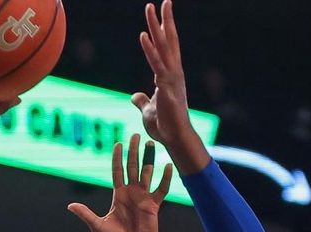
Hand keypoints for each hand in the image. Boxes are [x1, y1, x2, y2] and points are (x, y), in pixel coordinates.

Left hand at [68, 134, 172, 231]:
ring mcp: (143, 198)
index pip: (117, 172)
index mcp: (118, 196)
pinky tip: (167, 165)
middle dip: (133, 152)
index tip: (118, 143)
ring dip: (149, 159)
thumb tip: (70, 206)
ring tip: (150, 144)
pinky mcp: (153, 205)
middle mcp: (131, 193)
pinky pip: (161, 189)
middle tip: (135, 135)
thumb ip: (86, 214)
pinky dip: (164, 178)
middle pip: (132, 167)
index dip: (117, 158)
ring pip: (147, 174)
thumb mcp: (98, 227)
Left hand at [132, 1, 191, 145]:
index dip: (165, 29)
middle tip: (164, 0)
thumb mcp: (149, 110)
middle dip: (165, 20)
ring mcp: (171, 79)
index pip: (168, 47)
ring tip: (150, 8)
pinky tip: (143, 36)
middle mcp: (174, 73)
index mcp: (170, 75)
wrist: (175, 139)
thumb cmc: (165, 126)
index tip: (162, 12)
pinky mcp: (165, 87)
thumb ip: (142, 101)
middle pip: (169, 41)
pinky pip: (156, 64)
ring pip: (163, 47)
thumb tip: (135, 96)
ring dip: (155, 27)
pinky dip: (150, 50)